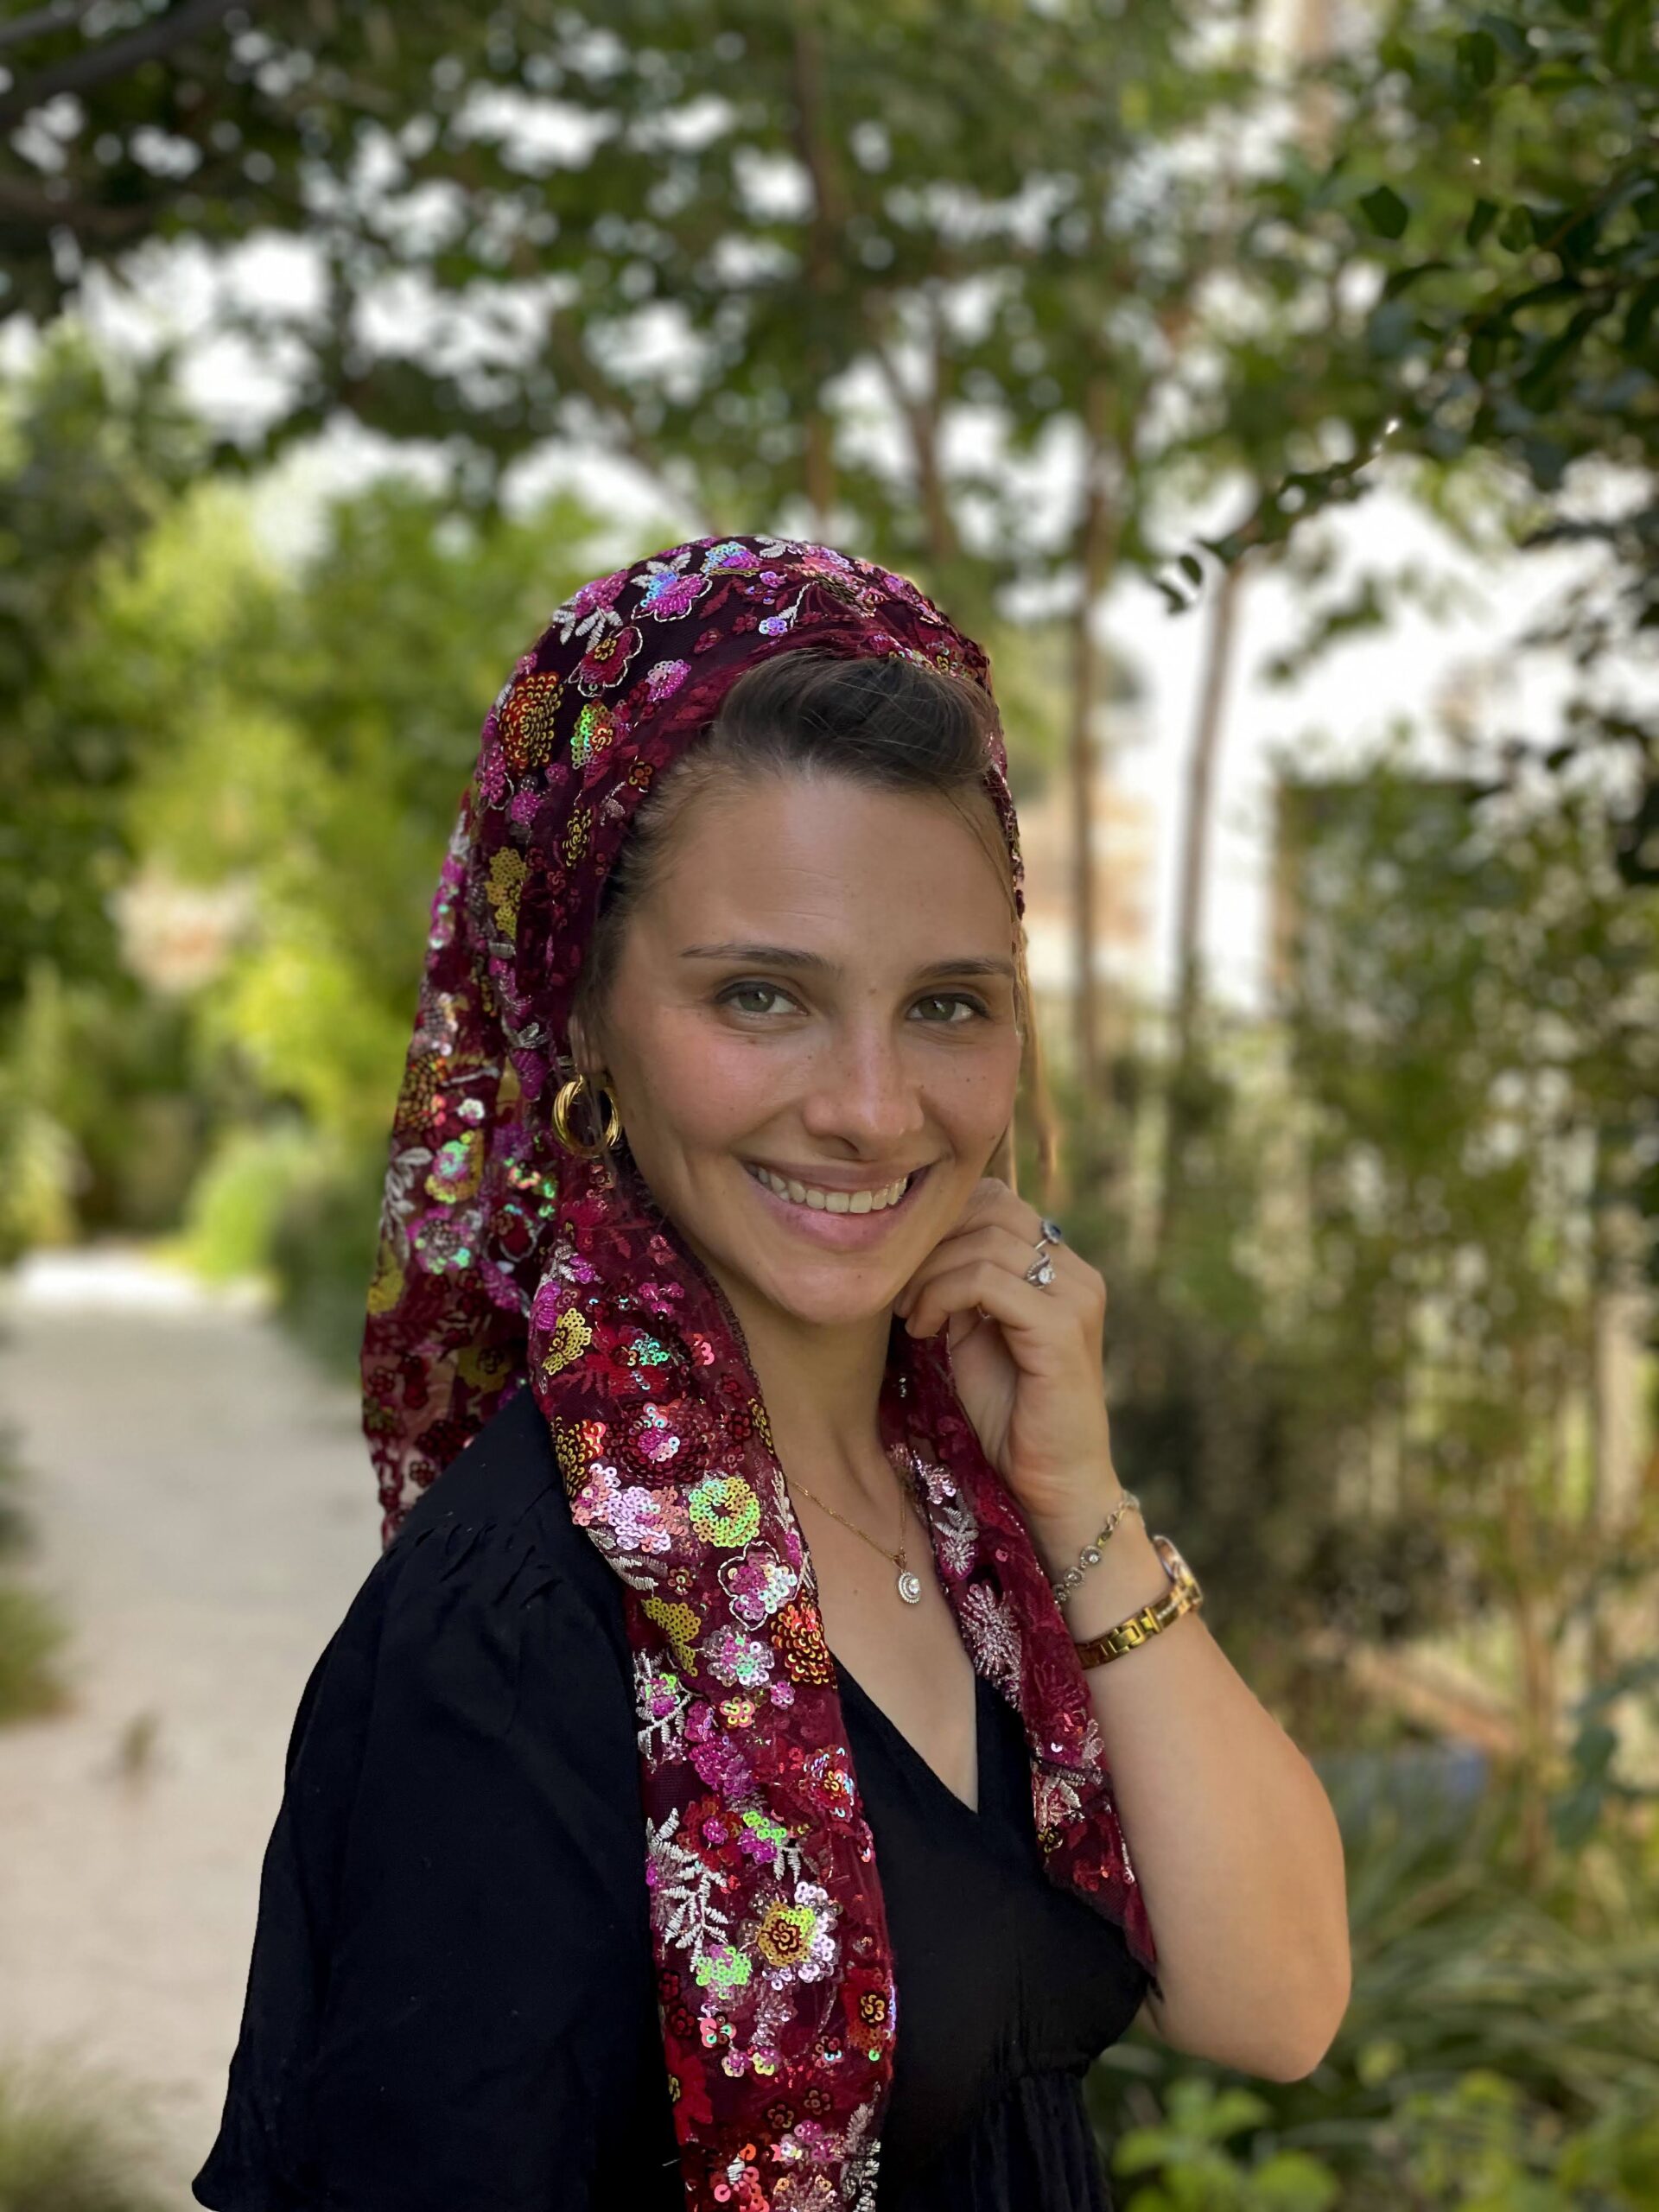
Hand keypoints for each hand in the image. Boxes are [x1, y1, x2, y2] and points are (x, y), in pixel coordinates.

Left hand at [893, 1177, 1119, 1538]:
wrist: (1051, 1483)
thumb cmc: (1009, 1413)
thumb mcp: (974, 1331)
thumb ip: (962, 1282)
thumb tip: (919, 1240)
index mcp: (1061, 1266)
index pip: (996, 1200)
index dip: (941, 1223)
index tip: (904, 1270)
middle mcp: (1076, 1271)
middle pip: (991, 1207)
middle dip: (932, 1242)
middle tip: (899, 1289)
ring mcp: (1075, 1296)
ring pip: (984, 1242)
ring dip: (929, 1274)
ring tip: (910, 1314)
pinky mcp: (1061, 1327)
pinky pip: (986, 1281)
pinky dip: (941, 1296)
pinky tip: (925, 1328)